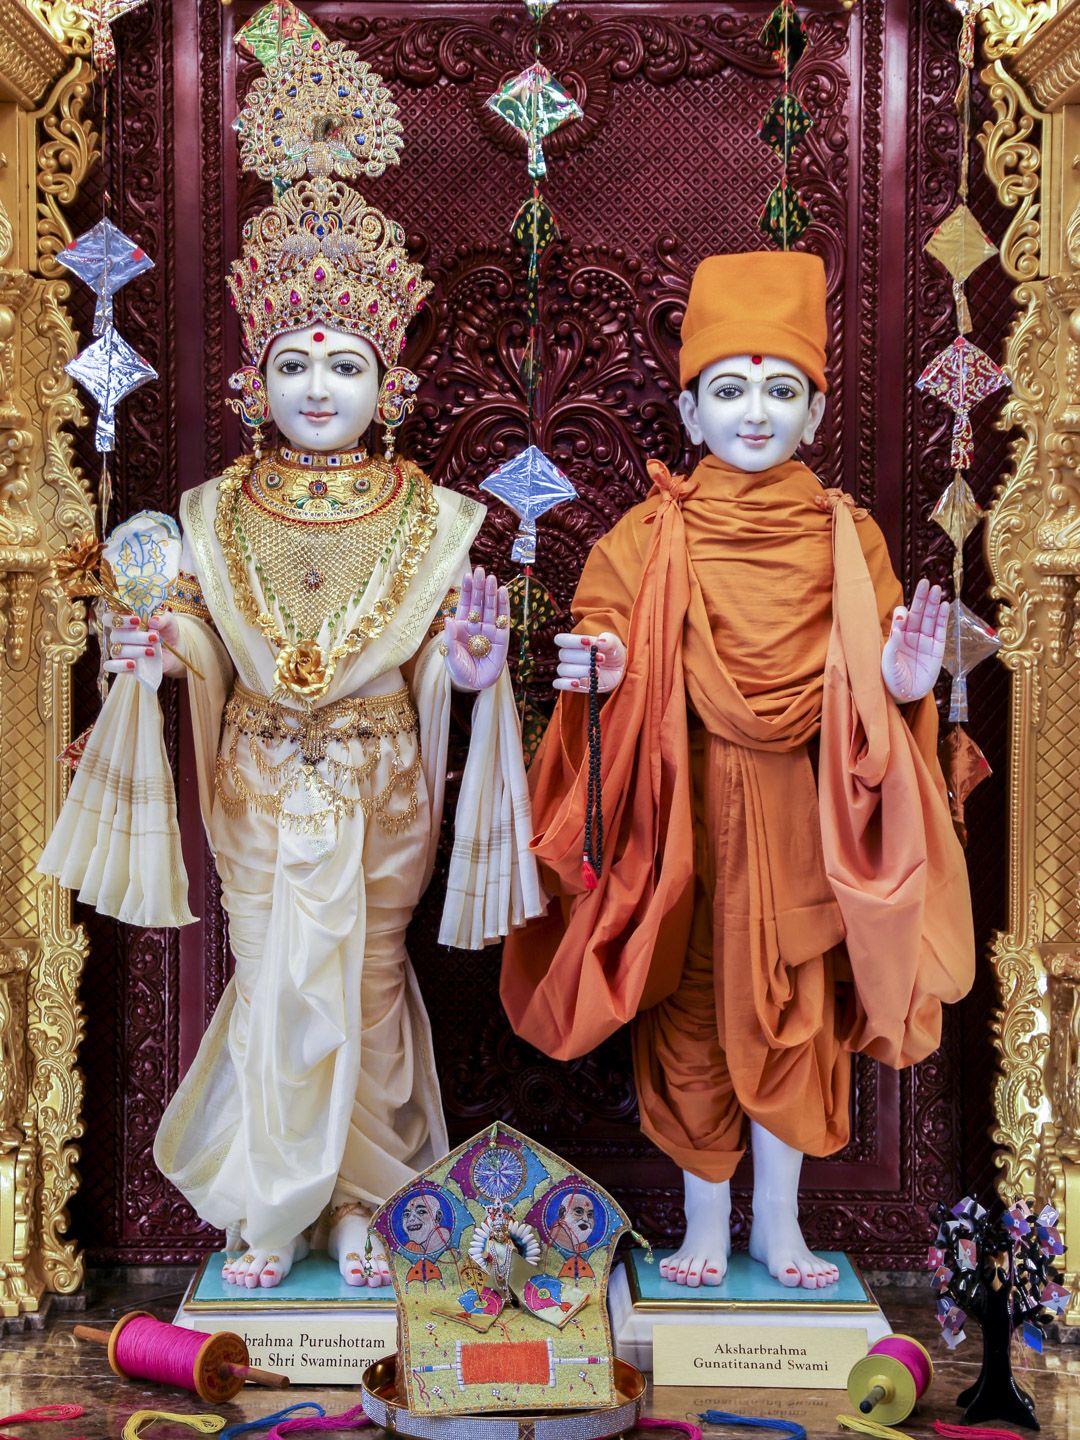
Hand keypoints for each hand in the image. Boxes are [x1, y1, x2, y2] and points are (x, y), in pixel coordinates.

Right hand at [103, 611, 181, 692]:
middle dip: (136, 637)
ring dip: (135, 651)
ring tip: (152, 651)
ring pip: (117, 651)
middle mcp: (120, 636)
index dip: (119, 619)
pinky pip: (112, 666)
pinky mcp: (124, 666)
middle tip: (155, 637)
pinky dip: (120, 665)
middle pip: (115, 636)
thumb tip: (153, 621)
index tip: (137, 621)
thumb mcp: (169, 621)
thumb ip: (163, 618)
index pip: (109, 618)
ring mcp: (121, 652)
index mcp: (125, 622)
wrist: (175, 649)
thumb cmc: (167, 631)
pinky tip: (133, 664)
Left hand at [442, 566, 509, 690]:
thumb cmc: (459, 670)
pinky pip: (503, 620)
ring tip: (491, 578)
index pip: (465, 604)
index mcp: (462, 627)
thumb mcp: (450, 655)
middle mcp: (476, 625)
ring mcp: (490, 630)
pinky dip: (504, 606)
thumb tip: (449, 619)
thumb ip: (451, 638)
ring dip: (491, 593)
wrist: (475, 684)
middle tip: (480, 571)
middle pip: (479, 602)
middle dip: (479, 587)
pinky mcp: (502, 638)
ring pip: (491, 608)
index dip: (466, 590)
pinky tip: (503, 592)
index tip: (467, 575)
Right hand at [553, 631, 625, 692]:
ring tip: (596, 671)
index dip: (571, 641)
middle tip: (601, 659)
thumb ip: (608, 640)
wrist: (618, 671)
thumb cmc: (612, 653)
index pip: (562, 639)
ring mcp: (570, 671)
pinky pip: (560, 684)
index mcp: (575, 643)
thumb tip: (600, 641)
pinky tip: (577, 682)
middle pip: (564, 655)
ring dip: (579, 670)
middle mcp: (570, 656)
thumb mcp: (614, 643)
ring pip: (563, 669)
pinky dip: (566, 683)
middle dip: (582, 657)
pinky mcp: (573, 684)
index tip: (588, 643)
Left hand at [881, 578, 948, 702]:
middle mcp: (911, 636)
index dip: (903, 614)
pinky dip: (943, 618)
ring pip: (930, 619)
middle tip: (925, 582)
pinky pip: (941, 631)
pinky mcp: (937, 649)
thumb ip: (893, 643)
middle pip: (918, 613)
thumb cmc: (891, 679)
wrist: (905, 696)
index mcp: (896, 637)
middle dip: (921, 598)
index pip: (902, 619)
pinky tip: (944, 605)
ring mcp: (925, 642)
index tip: (904, 614)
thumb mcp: (887, 662)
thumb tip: (899, 623)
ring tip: (936, 589)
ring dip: (933, 604)